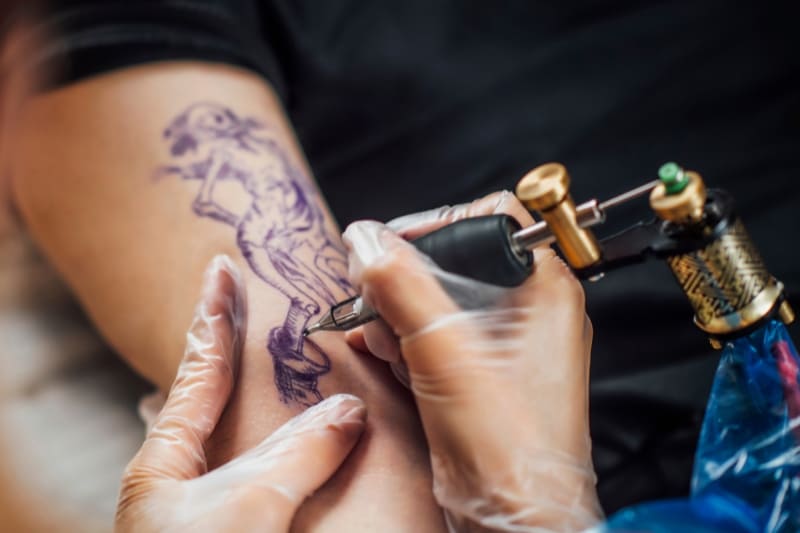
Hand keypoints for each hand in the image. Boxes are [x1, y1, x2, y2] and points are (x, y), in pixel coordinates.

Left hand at [115, 255, 366, 532]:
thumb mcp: (246, 504)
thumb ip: (298, 453)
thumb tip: (348, 410)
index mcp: (164, 463)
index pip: (199, 368)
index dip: (214, 315)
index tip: (222, 269)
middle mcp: (184, 484)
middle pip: (220, 401)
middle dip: (242, 356)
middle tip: (261, 314)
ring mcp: (211, 512)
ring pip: (251, 447)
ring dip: (278, 415)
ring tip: (299, 381)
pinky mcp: (243, 530)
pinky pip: (275, 485)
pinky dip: (297, 461)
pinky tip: (310, 462)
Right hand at [343, 193, 601, 531]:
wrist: (514, 519)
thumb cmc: (511, 446)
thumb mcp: (445, 352)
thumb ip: (402, 288)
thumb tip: (364, 239)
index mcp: (544, 290)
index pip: (489, 219)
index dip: (435, 224)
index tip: (389, 245)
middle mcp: (529, 311)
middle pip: (457, 260)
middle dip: (405, 277)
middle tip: (371, 291)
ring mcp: (505, 345)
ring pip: (441, 300)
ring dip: (398, 310)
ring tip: (375, 330)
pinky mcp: (481, 374)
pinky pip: (438, 336)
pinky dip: (405, 338)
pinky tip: (382, 349)